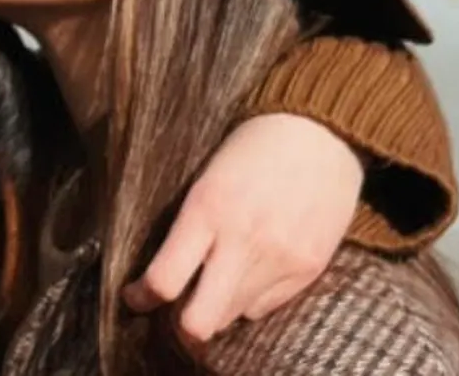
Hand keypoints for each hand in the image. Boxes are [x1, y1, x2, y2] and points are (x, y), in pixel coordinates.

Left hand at [127, 113, 362, 343]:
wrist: (322, 131)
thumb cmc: (254, 148)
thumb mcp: (207, 177)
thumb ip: (188, 227)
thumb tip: (164, 277)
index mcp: (208, 208)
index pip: (164, 280)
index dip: (142, 298)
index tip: (136, 296)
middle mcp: (243, 240)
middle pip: (199, 321)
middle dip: (181, 327)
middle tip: (175, 312)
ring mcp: (280, 259)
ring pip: (232, 317)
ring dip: (218, 307)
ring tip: (219, 280)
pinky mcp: (309, 269)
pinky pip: (266, 308)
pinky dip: (250, 298)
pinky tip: (252, 269)